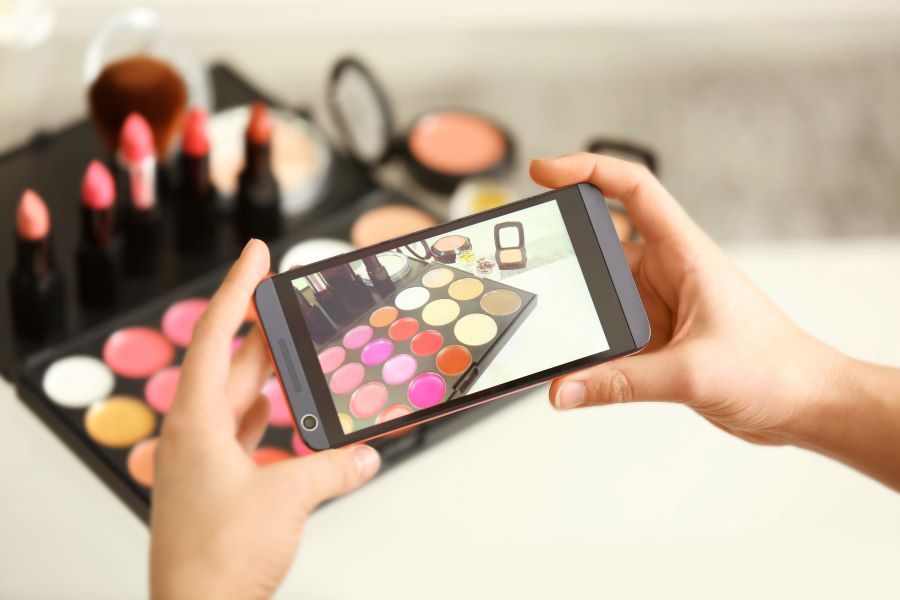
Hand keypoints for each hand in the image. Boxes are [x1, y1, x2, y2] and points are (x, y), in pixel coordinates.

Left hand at [150, 240, 380, 598]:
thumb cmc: (218, 559)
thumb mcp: (287, 500)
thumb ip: (332, 469)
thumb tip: (365, 456)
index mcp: (195, 423)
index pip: (214, 337)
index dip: (236, 290)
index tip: (256, 254)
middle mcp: (194, 435)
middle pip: (231, 364)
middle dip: (264, 329)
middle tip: (293, 298)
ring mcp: (203, 462)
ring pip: (240, 400)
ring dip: (270, 374)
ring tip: (301, 348)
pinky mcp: (217, 487)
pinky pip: (245, 436)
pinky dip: (271, 419)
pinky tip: (292, 413)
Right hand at [531, 153, 844, 446]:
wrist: (805, 404)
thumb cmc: (774, 370)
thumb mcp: (692, 374)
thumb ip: (621, 383)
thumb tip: (563, 389)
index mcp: (685, 254)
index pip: (634, 189)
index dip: (589, 169)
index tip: (544, 171)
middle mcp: (667, 272)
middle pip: (602, 243)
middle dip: (562, 247)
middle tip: (521, 259)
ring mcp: (658, 305)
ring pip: (599, 292)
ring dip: (573, 305)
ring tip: (539, 320)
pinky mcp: (655, 337)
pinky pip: (607, 331)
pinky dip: (586, 343)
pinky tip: (568, 362)